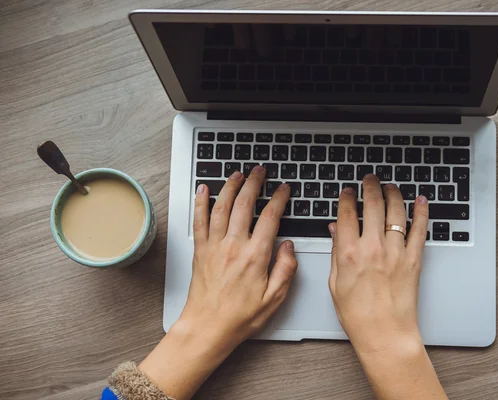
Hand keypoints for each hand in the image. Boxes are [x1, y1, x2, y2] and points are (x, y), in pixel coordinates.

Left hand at [139, 166, 297, 399]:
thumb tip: (288, 246)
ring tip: (237, 174)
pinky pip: (199, 220)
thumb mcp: (274, 299)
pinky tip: (203, 190)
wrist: (208, 327)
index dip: (278, 199)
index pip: (270, 218)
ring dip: (230, 186)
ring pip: (221, 207)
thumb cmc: (239, 317)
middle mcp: (233, 246)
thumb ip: (285, 269)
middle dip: (254, 183)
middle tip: (260, 171)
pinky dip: (201, 202)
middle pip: (244, 204)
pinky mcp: (200, 251)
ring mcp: (214, 246)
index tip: (283, 189)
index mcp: (255, 256)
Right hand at [328, 175, 445, 399]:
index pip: (346, 214)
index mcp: (349, 253)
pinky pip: (420, 229)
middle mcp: (373, 248)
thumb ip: (336, 252)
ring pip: (396, 211)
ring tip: (389, 186)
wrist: (384, 333)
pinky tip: (420, 201)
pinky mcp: (413, 259)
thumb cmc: (358, 314)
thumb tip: (335, 231)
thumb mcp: (335, 282)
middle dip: (370, 186)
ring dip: (392, 193)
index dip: (346, 198)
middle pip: (372, 205)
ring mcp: (395, 252)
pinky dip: (422, 212)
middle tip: (370, 179)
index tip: (347, 192)